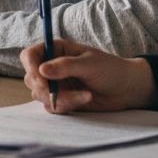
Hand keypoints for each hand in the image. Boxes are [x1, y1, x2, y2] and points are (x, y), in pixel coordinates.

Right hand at [20, 40, 156, 113]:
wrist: (127, 89)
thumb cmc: (111, 69)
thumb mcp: (90, 64)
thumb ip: (65, 66)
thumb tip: (41, 70)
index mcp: (56, 50)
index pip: (30, 55)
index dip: (30, 67)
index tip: (40, 79)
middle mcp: (52, 67)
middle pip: (31, 78)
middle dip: (45, 89)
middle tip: (59, 94)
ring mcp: (56, 84)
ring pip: (40, 95)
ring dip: (60, 99)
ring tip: (84, 95)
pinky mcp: (62, 100)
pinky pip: (52, 107)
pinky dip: (66, 106)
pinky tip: (85, 100)